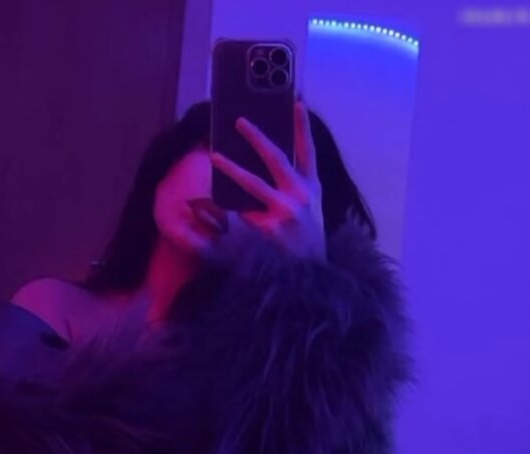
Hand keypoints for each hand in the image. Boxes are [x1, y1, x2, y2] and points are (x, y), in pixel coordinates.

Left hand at [211, 101, 325, 259]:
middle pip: (276, 158)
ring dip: (232, 168)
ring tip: (216, 156)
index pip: (309, 152)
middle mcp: (300, 196)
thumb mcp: (312, 210)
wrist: (312, 273)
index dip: (303, 128)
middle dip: (256, 138)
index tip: (297, 104)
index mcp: (312, 188)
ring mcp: (285, 212)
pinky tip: (218, 200)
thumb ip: (296, 188)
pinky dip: (233, 206)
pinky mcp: (270, 229)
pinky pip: (246, 211)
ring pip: (253, 183)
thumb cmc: (309, 239)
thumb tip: (270, 167)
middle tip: (239, 122)